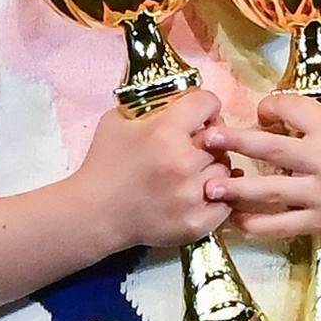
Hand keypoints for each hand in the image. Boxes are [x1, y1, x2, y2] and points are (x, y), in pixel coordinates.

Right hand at [73, 93, 232, 251]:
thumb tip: (179, 97)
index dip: (205, 105)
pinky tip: (200, 192)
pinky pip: (226, 202)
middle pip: (220, 138)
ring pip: (225, 169)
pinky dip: (218, 196)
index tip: (200, 115)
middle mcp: (183, 162)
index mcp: (165, 132)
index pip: (207, 103)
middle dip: (209, 139)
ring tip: (192, 171)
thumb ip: (150, 105)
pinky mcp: (196, 223)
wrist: (93, 214)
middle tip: (194, 146)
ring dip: (213, 167)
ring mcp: (191, 195)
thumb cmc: (103, 165)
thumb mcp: (117, 121)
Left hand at [220, 92, 320, 248]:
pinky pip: (279, 225)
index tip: (263, 113)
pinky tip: (235, 221)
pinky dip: (254, 225)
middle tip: (208, 138)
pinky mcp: (318, 221)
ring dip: (236, 189)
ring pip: (268, 190)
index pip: (292, 108)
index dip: (271, 106)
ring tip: (209, 187)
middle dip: (236, 142)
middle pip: (270, 148)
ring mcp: (319, 194)